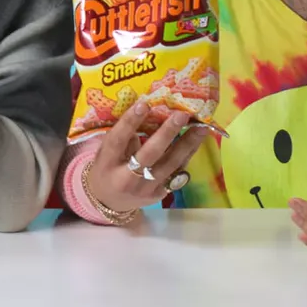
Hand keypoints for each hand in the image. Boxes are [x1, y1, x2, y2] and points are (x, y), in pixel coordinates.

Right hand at [86, 101, 208, 213]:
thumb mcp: (105, 152)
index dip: (130, 122)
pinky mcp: (159, 194)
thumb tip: (150, 110)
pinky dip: (188, 155)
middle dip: (167, 133)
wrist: (109, 202)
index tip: (144, 104)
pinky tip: (197, 141)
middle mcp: (126, 178)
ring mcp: (145, 189)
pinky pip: (177, 173)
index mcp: (107, 163)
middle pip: (149, 154)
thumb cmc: (108, 168)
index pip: (118, 140)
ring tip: (201, 127)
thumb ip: (124, 136)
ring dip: (187, 144)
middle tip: (181, 114)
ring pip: (170, 164)